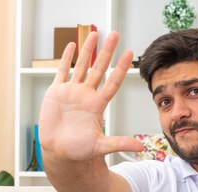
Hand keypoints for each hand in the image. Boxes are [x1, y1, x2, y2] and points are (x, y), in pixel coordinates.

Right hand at [38, 32, 143, 162]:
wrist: (59, 153)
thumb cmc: (79, 151)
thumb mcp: (100, 146)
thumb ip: (119, 143)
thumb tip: (141, 147)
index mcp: (97, 105)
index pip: (113, 81)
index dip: (120, 68)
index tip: (130, 54)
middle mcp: (86, 95)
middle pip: (99, 68)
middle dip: (107, 51)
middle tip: (115, 34)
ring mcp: (71, 92)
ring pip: (81, 66)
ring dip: (87, 50)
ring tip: (94, 33)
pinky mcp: (56, 93)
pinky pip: (62, 71)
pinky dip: (66, 58)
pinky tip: (71, 45)